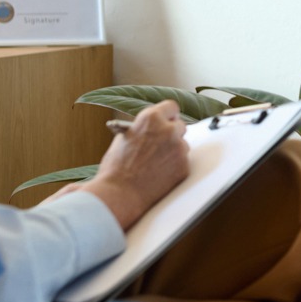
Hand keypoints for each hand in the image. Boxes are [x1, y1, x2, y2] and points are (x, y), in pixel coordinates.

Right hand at [83, 100, 190, 230]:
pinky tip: (161, 174)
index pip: (171, 107)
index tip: (168, 120)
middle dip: (172, 133)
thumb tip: (150, 129)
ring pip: (182, 145)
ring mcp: (179, 148)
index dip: (168, 115)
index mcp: (151, 118)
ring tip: (157, 163)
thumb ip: (141, 129)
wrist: (120, 194)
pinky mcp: (184, 166)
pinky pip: (183, 162)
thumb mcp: (124, 138)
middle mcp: (168, 130)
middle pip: (180, 126)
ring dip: (174, 151)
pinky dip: (175, 167)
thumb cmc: (116, 168)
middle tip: (162, 144)